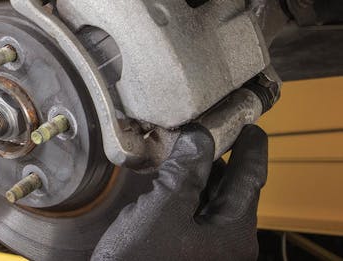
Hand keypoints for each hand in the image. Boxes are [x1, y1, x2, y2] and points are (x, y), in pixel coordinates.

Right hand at [92, 125, 267, 259]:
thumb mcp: (163, 209)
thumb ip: (185, 171)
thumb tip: (200, 137)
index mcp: (235, 232)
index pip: (251, 178)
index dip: (251, 148)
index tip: (252, 126)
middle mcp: (230, 244)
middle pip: (231, 192)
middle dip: (217, 161)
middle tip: (203, 132)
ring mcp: (210, 253)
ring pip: (211, 206)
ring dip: (197, 179)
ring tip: (180, 154)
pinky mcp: (190, 256)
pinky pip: (195, 220)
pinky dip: (185, 199)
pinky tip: (167, 186)